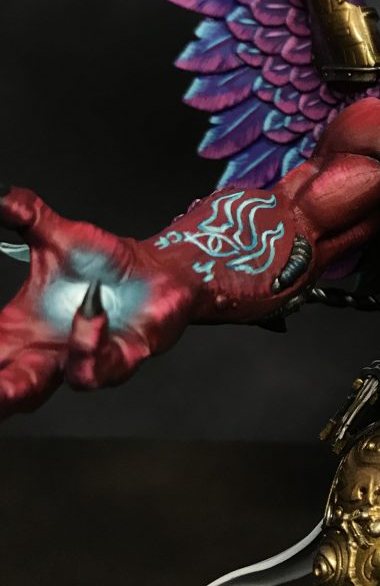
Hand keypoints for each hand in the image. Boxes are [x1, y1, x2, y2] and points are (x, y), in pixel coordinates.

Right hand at [0, 185, 191, 419]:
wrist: (158, 270)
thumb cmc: (105, 264)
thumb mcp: (59, 236)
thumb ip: (27, 216)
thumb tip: (3, 194)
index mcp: (19, 333)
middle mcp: (47, 354)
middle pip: (7, 390)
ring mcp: (82, 360)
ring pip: (40, 391)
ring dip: (21, 387)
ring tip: (5, 382)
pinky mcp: (121, 359)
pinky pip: (96, 368)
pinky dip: (88, 345)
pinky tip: (90, 316)